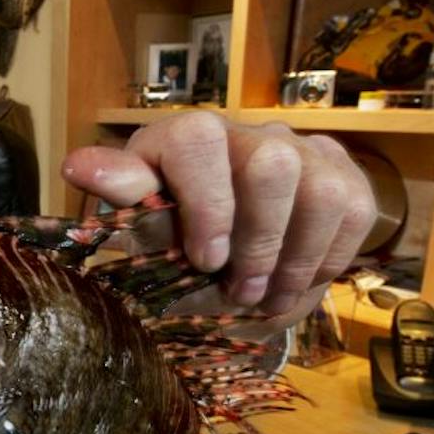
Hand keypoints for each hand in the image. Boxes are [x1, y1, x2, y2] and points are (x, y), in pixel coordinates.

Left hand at [61, 112, 375, 321]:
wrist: (221, 243)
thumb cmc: (171, 229)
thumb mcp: (139, 220)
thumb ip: (120, 195)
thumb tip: (78, 165)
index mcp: (188, 137)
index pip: (201, 143)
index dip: (208, 204)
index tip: (205, 260)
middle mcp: (250, 134)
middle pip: (272, 165)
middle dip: (259, 241)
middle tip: (239, 291)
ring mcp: (303, 151)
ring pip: (323, 193)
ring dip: (296, 260)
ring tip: (265, 299)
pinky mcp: (343, 176)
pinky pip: (355, 214)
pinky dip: (325, 261)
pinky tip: (293, 286)